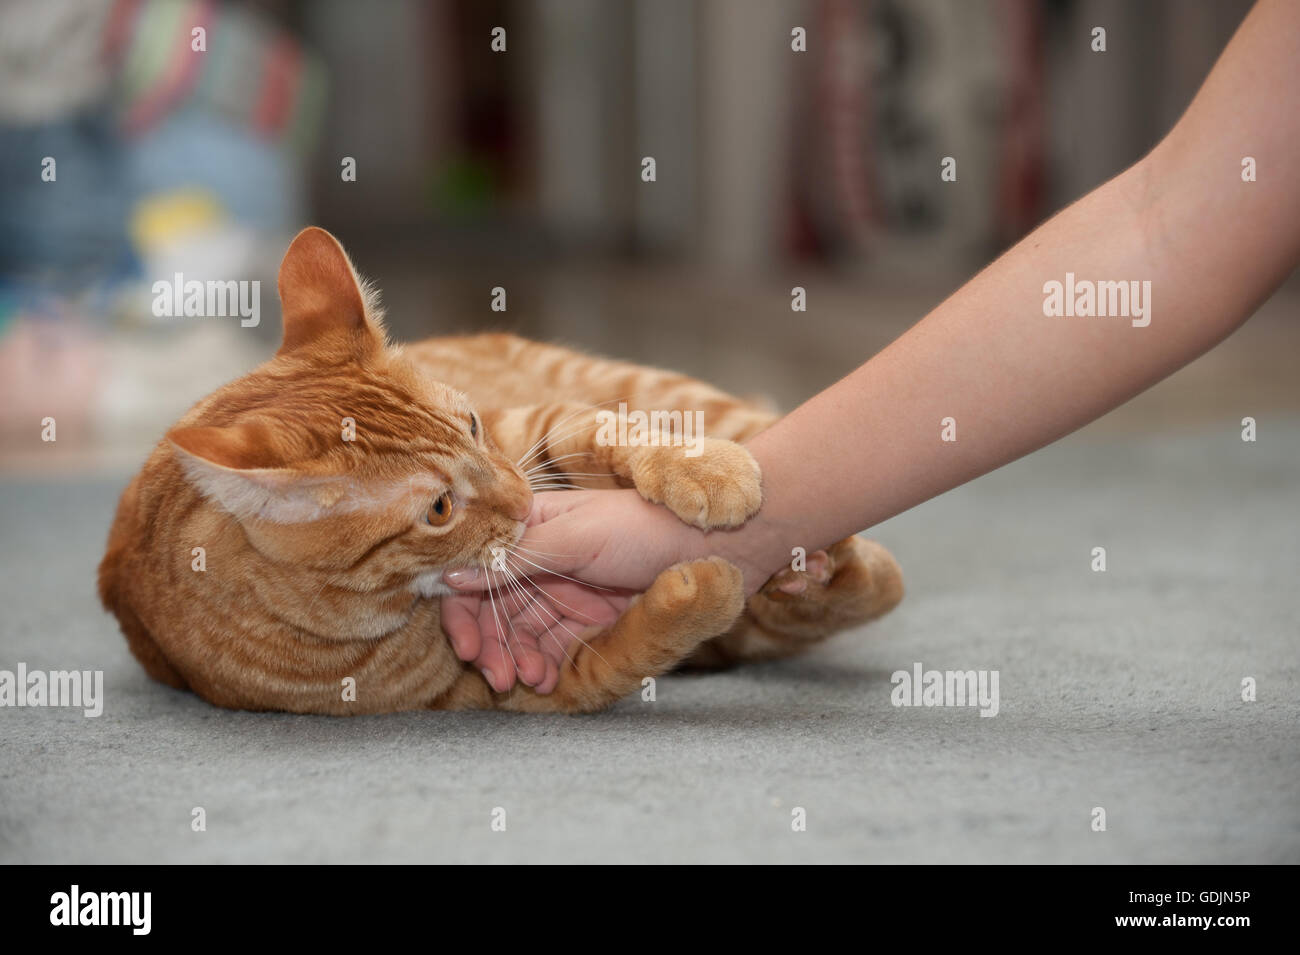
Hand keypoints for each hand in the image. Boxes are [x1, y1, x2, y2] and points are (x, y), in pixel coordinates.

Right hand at [440, 488, 762, 693]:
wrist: (720, 545)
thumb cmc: (648, 526)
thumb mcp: (578, 537)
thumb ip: (516, 559)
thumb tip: (451, 576)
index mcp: (532, 525)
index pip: (477, 568)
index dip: (463, 606)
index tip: (465, 644)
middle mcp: (541, 558)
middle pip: (493, 606)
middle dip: (489, 642)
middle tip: (494, 675)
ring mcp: (565, 590)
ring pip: (520, 631)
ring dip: (515, 658)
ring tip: (524, 680)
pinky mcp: (589, 619)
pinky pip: (552, 646)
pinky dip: (542, 664)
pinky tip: (544, 679)